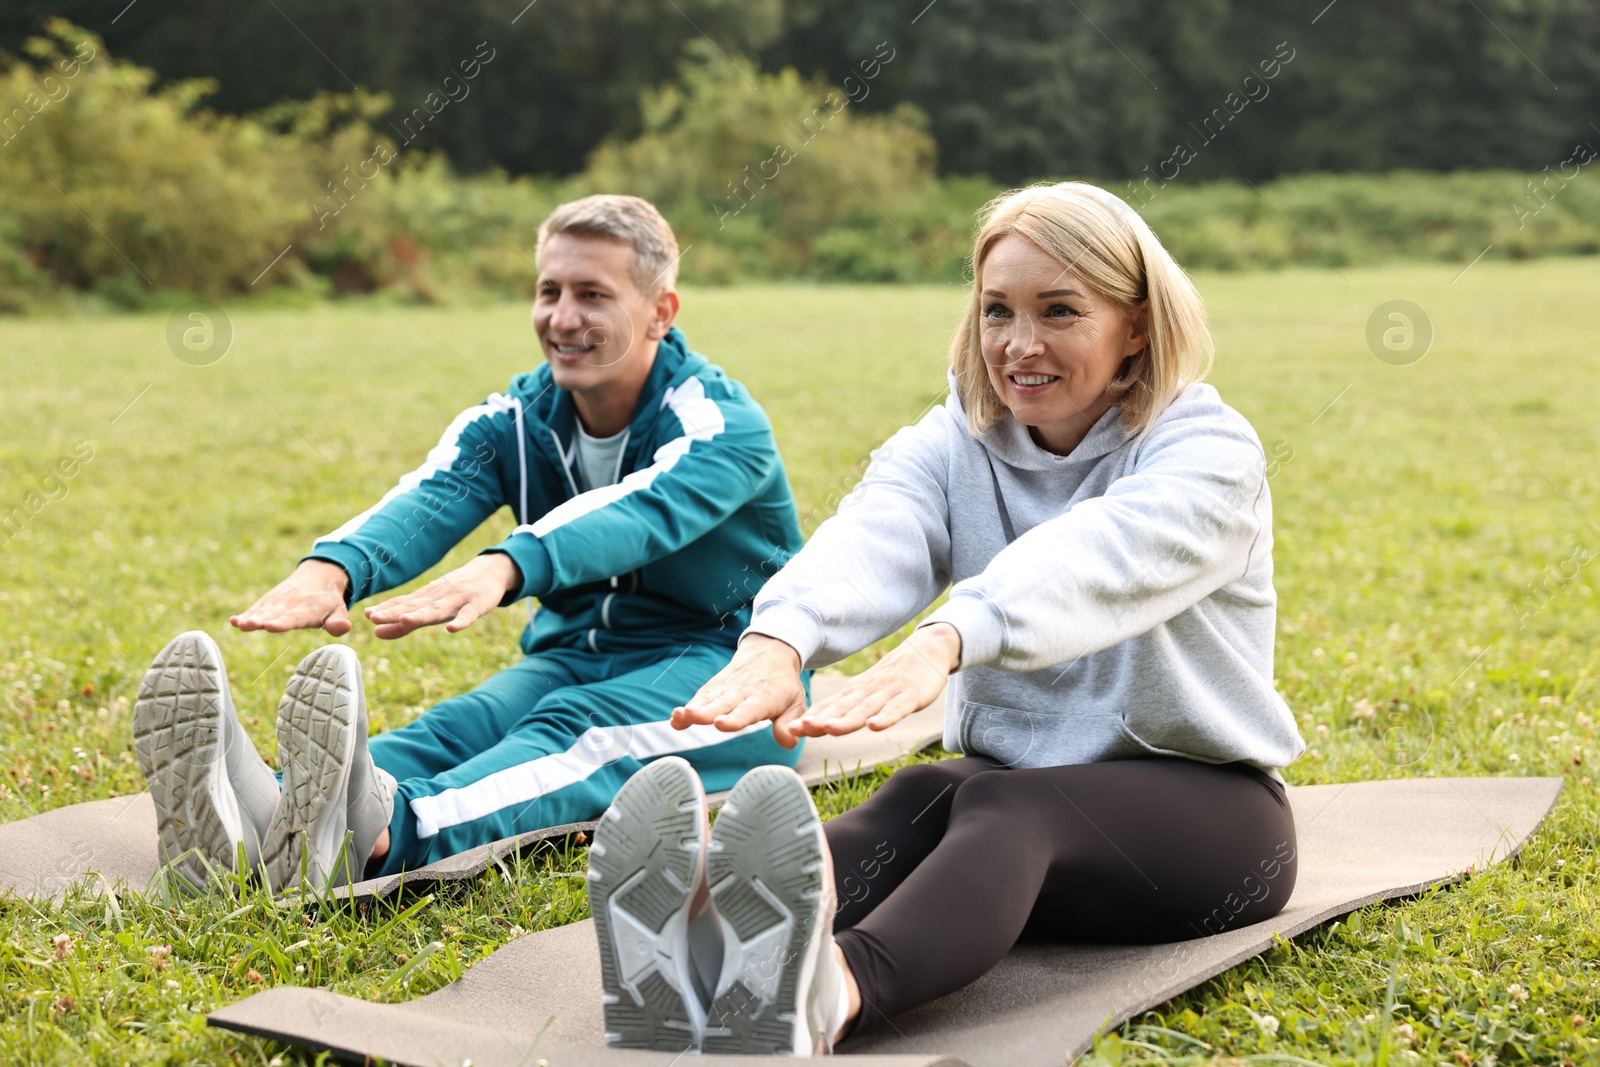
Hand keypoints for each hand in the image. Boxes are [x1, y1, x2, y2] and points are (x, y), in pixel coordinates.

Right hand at [231, 559, 352, 635]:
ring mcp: (277, 602)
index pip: (295, 617)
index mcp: (308, 609)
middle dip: (262, 620)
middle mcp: (290, 604)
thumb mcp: (339, 610)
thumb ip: (339, 621)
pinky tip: (234, 621)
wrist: (318, 576)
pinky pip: (256, 608)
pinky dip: (245, 614)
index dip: (283, 622)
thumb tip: (343, 628)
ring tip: (240, 624)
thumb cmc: (328, 601)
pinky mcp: (268, 602)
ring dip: (251, 617)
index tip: (272, 626)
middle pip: (274, 614)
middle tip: (250, 625)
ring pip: (263, 611)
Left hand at [363, 553, 521, 639]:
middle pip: (415, 606)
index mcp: (426, 597)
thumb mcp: (430, 605)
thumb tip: (376, 632)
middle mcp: (438, 597)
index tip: (367, 614)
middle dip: (394, 612)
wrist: (490, 572)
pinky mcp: (477, 605)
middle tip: (374, 616)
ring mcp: (457, 600)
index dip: (386, 609)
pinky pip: (468, 615)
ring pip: (437, 610)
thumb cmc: (456, 592)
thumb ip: (405, 622)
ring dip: (421, 615)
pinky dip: (461, 622)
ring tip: (405, 620)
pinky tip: (452, 629)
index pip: (403, 603)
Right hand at [671, 634, 808, 747]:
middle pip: (722, 703)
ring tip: (678, 718)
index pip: (748, 710)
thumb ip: (789, 723)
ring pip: (708, 699)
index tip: (721, 723)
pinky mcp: (715, 687)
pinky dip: (688, 707)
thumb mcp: (795, 702)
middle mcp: (742, 692)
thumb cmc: (783, 684)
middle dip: (707, 712)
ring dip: (692, 709)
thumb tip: (789, 743)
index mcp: (763, 697)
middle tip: (693, 717)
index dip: (735, 718)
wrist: (770, 652)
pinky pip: (701, 697)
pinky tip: (675, 719)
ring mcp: (726, 688)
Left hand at [791, 623, 958, 738]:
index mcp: (856, 692)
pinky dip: (885, 718)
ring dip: (847, 720)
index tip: (790, 728)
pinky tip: (874, 727)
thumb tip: (818, 724)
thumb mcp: (867, 691)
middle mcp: (868, 691)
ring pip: (865, 709)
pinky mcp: (911, 696)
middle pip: (842, 708)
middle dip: (820, 719)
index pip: (830, 706)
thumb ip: (847, 707)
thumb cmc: (893, 677)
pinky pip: (897, 708)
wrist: (927, 649)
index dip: (811, 717)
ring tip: (829, 729)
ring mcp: (889, 692)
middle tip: (799, 728)